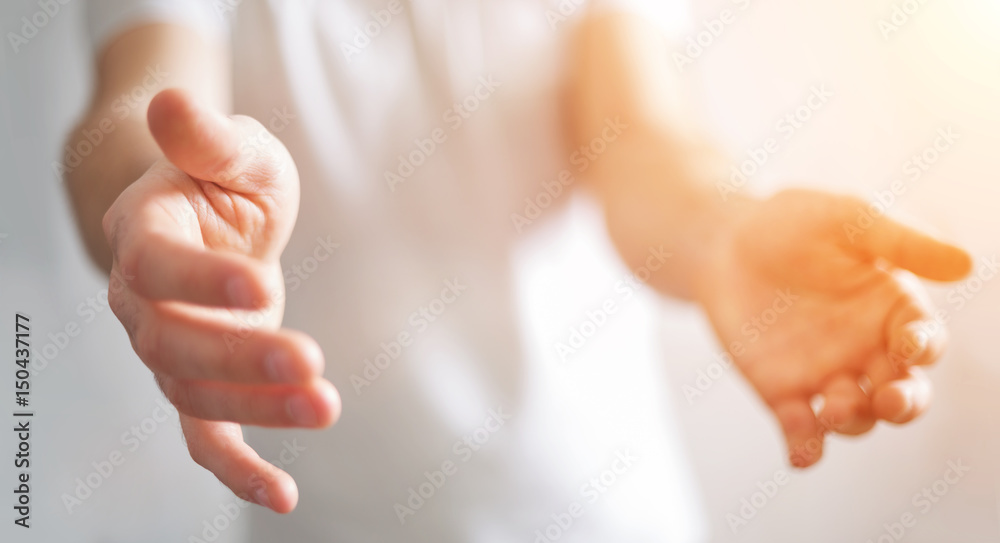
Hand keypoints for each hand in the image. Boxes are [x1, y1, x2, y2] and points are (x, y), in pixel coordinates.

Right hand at [103, 89, 339, 511]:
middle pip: (173, 343)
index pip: (157, 264)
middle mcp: (140, 299)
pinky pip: (205, 436)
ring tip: (326, 405)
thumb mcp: (238, 149)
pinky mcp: (200, 382)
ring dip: (258, 408)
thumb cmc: (226, 179)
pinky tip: (284, 496)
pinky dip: (239, 469)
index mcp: (145, 231)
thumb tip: (171, 104)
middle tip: (311, 365)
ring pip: (194, 392)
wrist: (209, 217)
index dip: (202, 280)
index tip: (262, 285)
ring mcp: (168, 347)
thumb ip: (211, 137)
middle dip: (241, 359)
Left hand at [696, 189, 970, 466]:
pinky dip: (804, 448)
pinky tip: (801, 455)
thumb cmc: (792, 224)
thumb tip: (964, 264)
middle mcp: (867, 350)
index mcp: (892, 310)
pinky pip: (800, 430)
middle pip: (902, 394)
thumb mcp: (847, 221)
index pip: (924, 340)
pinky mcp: (781, 391)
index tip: (908, 343)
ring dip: (852, 420)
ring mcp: (825, 375)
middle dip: (903, 404)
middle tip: (887, 399)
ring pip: (855, 417)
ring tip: (831, 407)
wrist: (725, 242)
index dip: (924, 347)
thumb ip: (899, 244)